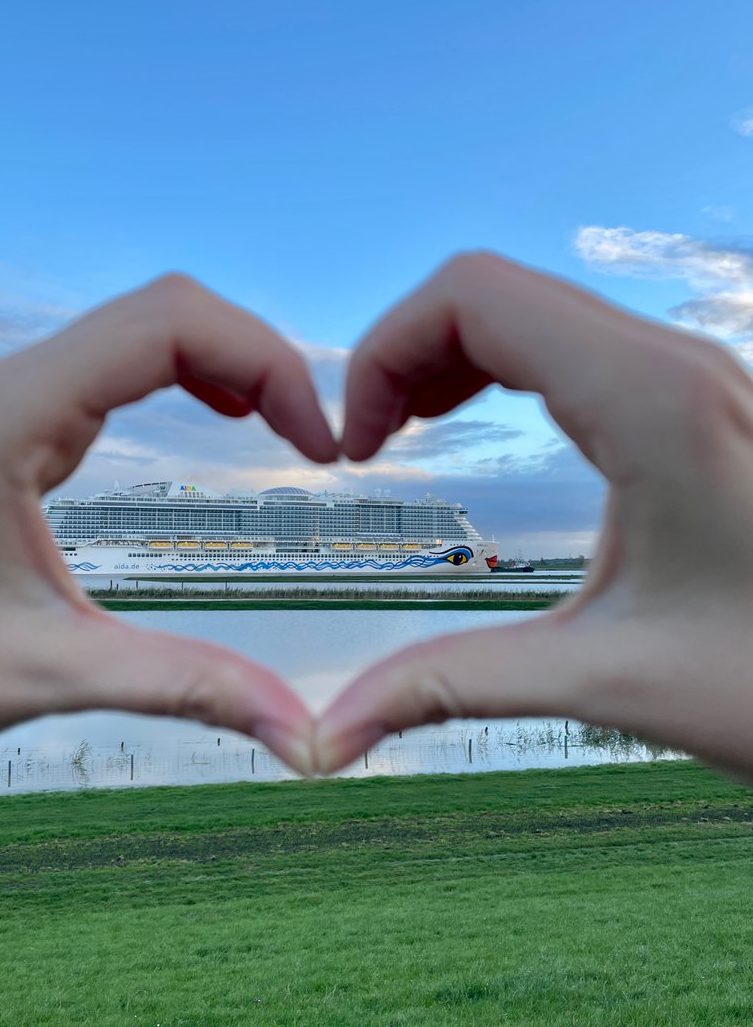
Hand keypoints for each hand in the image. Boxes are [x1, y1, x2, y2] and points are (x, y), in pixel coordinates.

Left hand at [0, 274, 336, 786]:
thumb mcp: (55, 674)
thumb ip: (188, 689)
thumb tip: (307, 737)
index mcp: (11, 415)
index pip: (167, 325)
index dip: (265, 363)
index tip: (318, 448)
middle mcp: (10, 384)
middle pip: (166, 309)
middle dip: (258, 355)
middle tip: (314, 439)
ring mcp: (11, 396)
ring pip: (146, 326)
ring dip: (228, 359)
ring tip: (286, 424)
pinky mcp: (18, 422)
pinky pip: (121, 361)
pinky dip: (191, 374)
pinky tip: (226, 413)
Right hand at [316, 252, 752, 780]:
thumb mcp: (606, 680)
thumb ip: (451, 687)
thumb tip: (329, 737)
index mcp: (649, 402)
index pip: (471, 295)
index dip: (383, 353)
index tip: (357, 448)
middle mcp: (674, 362)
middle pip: (492, 289)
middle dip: (405, 352)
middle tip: (371, 443)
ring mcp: (693, 374)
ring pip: (534, 305)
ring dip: (451, 354)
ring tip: (410, 430)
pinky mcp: (697, 399)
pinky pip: (575, 340)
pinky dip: (504, 366)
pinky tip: (484, 426)